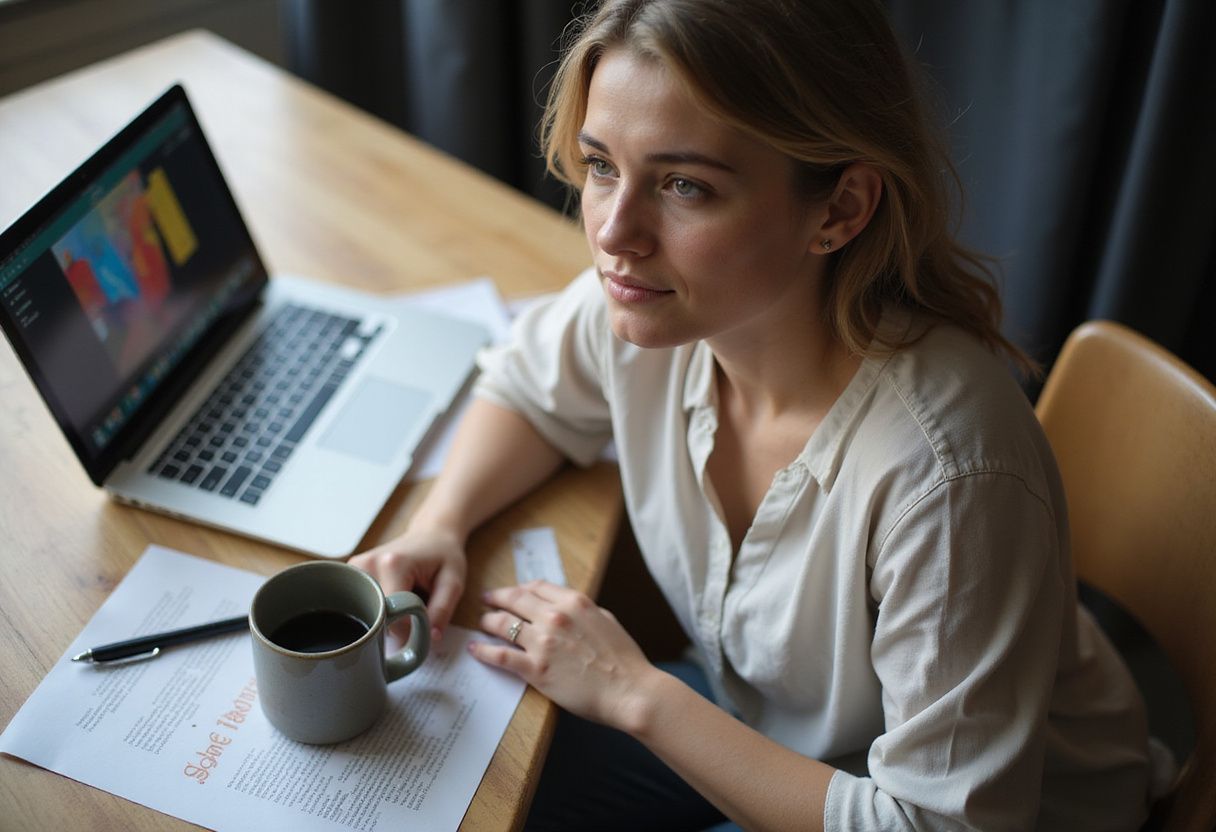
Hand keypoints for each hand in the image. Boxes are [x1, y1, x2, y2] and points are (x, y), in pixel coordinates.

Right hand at [349, 527, 465, 643]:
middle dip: (394, 625)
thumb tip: (429, 640)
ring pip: (366, 614)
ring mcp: (355, 568)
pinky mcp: (350, 572)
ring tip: (401, 600)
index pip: (392, 619)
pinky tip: (389, 598)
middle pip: (375, 617)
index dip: (409, 632)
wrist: (431, 534)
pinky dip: (375, 609)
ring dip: (384, 617)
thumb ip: (442, 610)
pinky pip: (361, 604)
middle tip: (413, 612)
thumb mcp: (453, 581)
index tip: (422, 628)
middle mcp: (368, 564)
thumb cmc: (444, 556)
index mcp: (393, 565)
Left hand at [470, 581, 657, 731]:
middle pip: (515, 600)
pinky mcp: (536, 669)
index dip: (519, 588)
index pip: (536, 586)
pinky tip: (475, 649)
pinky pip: (500, 655)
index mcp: (574, 602)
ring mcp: (543, 642)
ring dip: (488, 621)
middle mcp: (555, 617)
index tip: (511, 592)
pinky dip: (483, 651)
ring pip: (502, 624)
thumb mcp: (606, 621)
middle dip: (496, 598)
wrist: (630, 690)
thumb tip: (568, 610)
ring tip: (481, 623)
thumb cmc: (624, 660)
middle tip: (486, 600)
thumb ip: (582, 611)